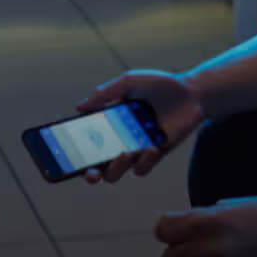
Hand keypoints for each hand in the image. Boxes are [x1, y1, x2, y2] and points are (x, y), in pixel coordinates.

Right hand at [76, 70, 205, 183]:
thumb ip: (105, 93)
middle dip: (90, 174)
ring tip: (126, 152)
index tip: (65, 158)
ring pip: (117, 172)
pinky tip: (151, 147)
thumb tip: (79, 107)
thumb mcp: (129, 82)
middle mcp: (118, 140)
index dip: (73, 154)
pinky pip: (142, 168)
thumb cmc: (159, 85)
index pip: (85, 143)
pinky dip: (143, 162)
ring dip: (118, 166)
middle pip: (98, 167)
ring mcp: (136, 150)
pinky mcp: (155, 155)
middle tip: (91, 173)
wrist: (192, 92)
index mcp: (108, 124)